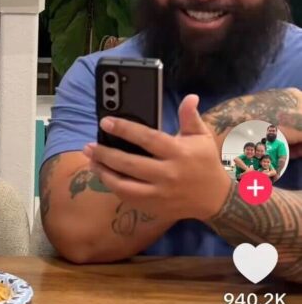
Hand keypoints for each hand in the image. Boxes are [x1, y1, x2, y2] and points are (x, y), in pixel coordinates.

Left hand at [82, 94, 231, 223]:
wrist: (214, 199)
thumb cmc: (205, 163)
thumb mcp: (201, 137)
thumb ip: (190, 117)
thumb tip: (190, 97)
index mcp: (179, 153)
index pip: (147, 139)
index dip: (125, 129)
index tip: (106, 122)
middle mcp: (168, 174)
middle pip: (130, 164)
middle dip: (106, 154)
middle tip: (89, 146)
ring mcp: (159, 193)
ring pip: (125, 185)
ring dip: (104, 173)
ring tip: (91, 161)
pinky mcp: (154, 206)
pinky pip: (128, 197)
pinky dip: (113, 186)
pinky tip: (104, 175)